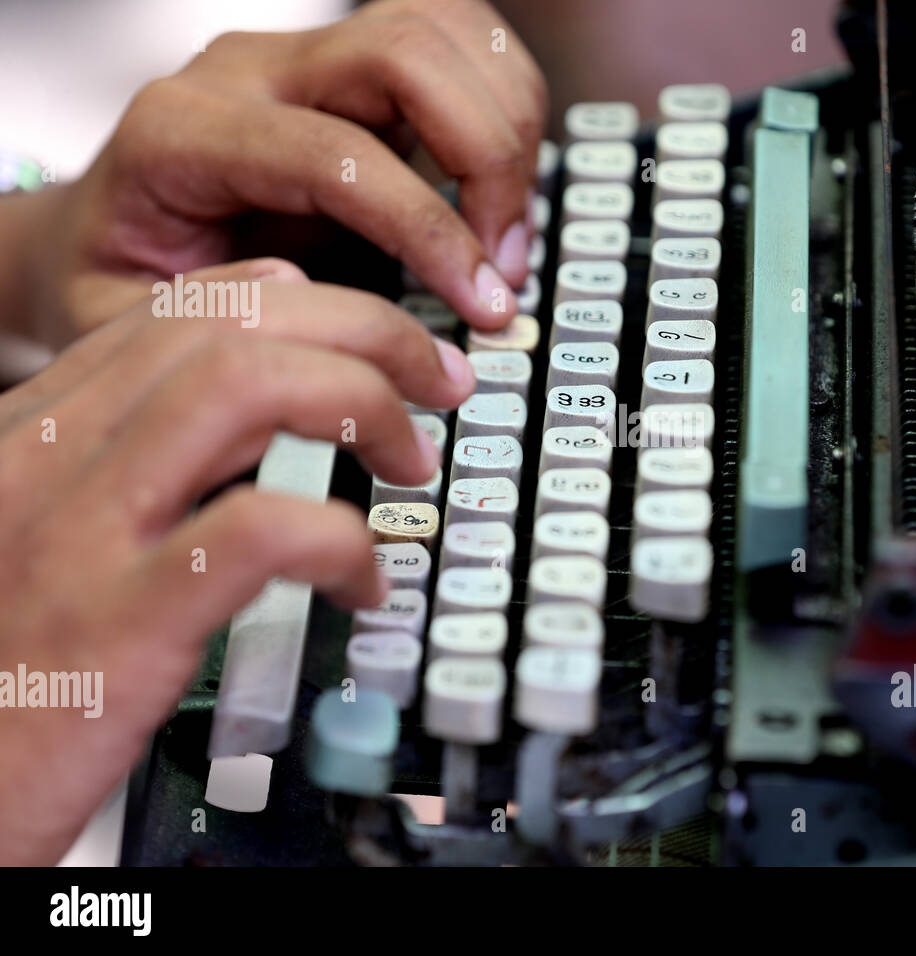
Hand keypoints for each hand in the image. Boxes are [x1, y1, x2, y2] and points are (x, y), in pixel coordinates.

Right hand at [0, 275, 473, 863]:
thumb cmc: (0, 660)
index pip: (181, 310)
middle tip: (436, 383)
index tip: (370, 336)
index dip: (302, 303)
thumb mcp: (44, 528)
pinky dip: (343, 540)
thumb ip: (130, 454)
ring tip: (412, 462)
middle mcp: (47, 455)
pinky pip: (263, 531)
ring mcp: (80, 531)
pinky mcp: (119, 622)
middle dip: (363, 330)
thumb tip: (252, 384)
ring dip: (362, 404)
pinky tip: (365, 583)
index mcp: (33, 430)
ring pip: (245, 386)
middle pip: (229, 323)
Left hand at [21, 0, 545, 346]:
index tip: (480, 306)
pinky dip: (504, 106)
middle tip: (505, 265)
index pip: (339, 153)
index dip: (430, 230)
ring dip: (507, 124)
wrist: (102, 242)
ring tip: (508, 230)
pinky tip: (498, 189)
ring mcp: (304, 59)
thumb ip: (236, 324)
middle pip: (404, 51)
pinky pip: (455, 45)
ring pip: (443, 26)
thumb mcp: (141, 334)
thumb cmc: (122, 289)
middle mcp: (246, 71)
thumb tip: (346, 319)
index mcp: (182, 132)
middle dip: (486, 160)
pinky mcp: (353, 70)